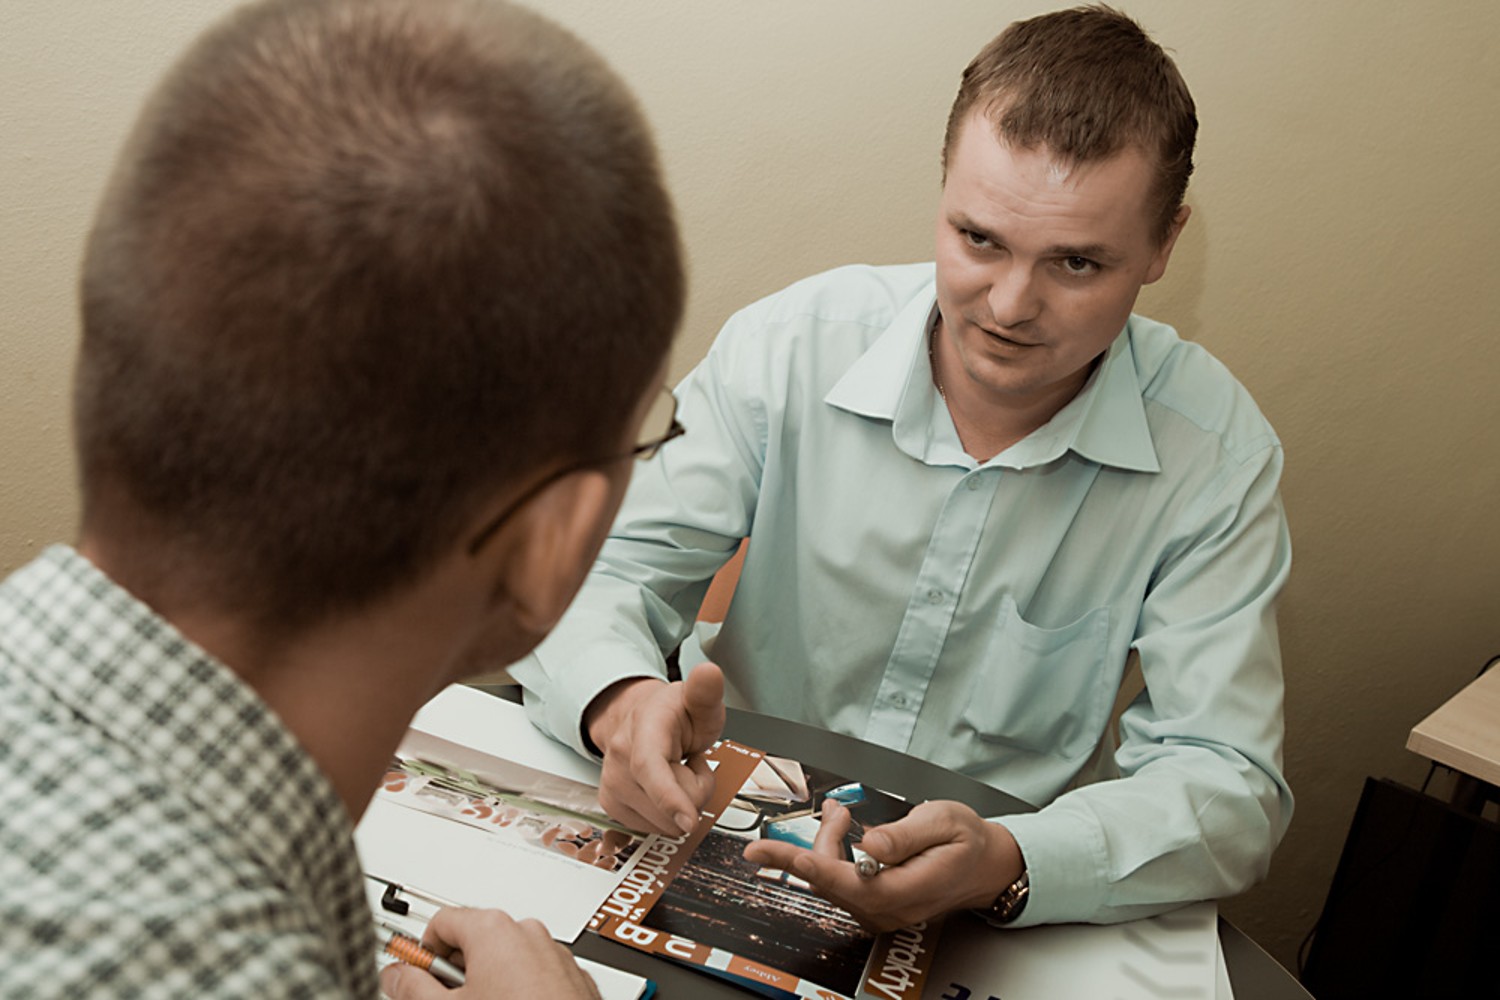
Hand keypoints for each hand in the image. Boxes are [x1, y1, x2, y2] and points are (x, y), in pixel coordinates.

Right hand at [378, 907, 599, 998]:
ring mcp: (554, 954)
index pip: (441, 921)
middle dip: (456, 970)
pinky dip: (520, 989)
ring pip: (507, 959)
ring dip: (489, 981)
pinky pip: (535, 974)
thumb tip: (395, 975)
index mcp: (494, 929)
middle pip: (474, 939)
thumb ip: (413, 988)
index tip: (415, 976)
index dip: (422, 953)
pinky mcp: (572, 977)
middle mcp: (528, 932)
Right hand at [585, 662, 725, 834]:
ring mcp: (612, 783)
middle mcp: (619, 756)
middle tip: (692, 761)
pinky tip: (665, 787)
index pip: (650, 767)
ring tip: (678, 772)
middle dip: (695, 790)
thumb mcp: (698, 700)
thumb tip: (708, 673)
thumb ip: (706, 692)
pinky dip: (668, 813)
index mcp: (643, 727)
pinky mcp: (612, 805)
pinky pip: (655, 828)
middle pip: (668, 804)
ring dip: (682, 803)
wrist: (640, 718)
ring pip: (664, 822)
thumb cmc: (673, 713)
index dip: (670, 797)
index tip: (689, 820)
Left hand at [741, 799, 1022, 931]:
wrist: (986, 866)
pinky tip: (844, 835)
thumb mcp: (944, 822)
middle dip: (823, 840)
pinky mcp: (876, 907)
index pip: (845, 881)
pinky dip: (834, 857)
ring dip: (828, 846)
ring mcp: (881, 912)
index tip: (773, 853)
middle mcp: (889, 910)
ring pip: (832, 882)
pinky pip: (841, 885)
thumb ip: (905, 833)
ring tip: (841, 816)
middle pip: (831, 880)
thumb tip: (871, 843)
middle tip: (837, 811)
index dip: (805, 864)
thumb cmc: (968, 842)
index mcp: (906, 890)